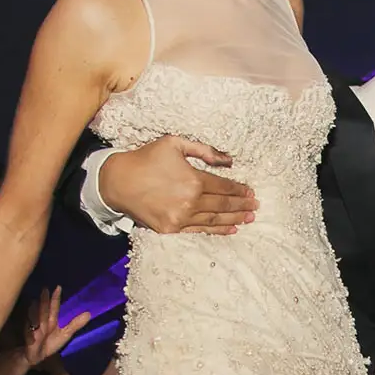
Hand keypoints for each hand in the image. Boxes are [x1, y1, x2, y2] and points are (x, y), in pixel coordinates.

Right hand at [23, 287, 91, 365]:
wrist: (37, 356)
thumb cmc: (50, 343)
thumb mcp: (65, 334)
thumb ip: (75, 324)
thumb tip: (89, 313)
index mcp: (51, 319)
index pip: (54, 307)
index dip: (56, 298)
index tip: (58, 287)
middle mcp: (42, 321)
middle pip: (43, 310)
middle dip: (43, 302)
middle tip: (45, 290)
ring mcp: (33, 329)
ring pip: (33, 320)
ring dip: (35, 315)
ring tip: (35, 305)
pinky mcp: (27, 339)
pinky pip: (28, 336)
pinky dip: (30, 336)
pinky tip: (31, 337)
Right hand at [102, 138, 255, 234]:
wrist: (118, 181)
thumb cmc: (146, 159)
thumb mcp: (174, 144)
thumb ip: (204, 150)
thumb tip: (229, 160)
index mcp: (194, 180)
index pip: (224, 187)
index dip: (240, 190)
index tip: (251, 192)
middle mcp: (190, 202)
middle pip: (223, 205)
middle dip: (242, 206)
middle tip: (256, 207)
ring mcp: (181, 218)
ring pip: (214, 220)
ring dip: (234, 220)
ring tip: (249, 219)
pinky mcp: (171, 229)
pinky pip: (199, 231)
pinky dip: (216, 231)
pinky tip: (230, 229)